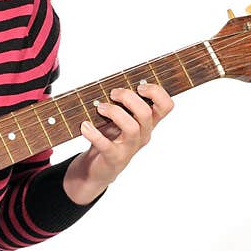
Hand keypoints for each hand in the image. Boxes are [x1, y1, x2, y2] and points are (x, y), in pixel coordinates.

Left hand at [65, 82, 173, 203]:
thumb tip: (113, 81)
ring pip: (132, 128)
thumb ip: (121, 103)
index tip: (139, 86)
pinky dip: (94, 133)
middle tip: (112, 94)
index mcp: (147, 122)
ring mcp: (130, 148)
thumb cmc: (109, 138)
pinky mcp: (115, 158)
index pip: (166, 106)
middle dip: (128, 98)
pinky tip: (85, 126)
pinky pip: (107, 145)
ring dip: (114, 112)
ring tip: (99, 107)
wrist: (97, 168)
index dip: (157, 92)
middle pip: (146, 113)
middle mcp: (143, 135)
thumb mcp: (119, 119)